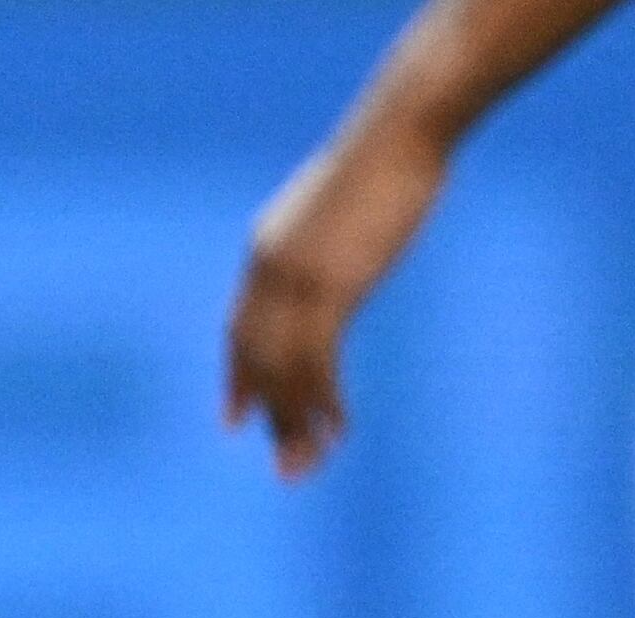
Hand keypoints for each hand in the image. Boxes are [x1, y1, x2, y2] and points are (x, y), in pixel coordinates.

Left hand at [223, 118, 447, 476]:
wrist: (398, 132)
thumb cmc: (382, 160)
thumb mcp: (338, 209)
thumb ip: (324, 243)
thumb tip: (335, 261)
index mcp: (265, 249)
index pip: (239, 330)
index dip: (237, 378)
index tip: (236, 420)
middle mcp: (268, 270)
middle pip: (258, 361)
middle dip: (270, 418)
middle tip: (285, 469)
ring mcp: (294, 280)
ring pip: (285, 371)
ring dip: (296, 426)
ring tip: (309, 468)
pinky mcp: (328, 288)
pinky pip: (318, 361)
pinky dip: (324, 401)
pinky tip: (340, 427)